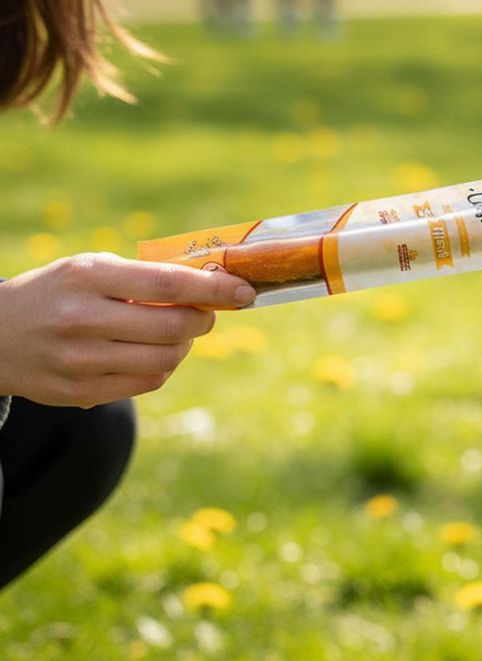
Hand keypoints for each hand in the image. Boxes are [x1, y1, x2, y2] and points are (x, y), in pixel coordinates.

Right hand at [0, 253, 254, 407]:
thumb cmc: (58, 291)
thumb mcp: (93, 267)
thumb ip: (146, 275)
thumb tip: (212, 284)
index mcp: (90, 278)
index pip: (168, 285)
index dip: (214, 290)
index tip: (244, 291)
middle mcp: (83, 319)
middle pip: (173, 327)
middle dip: (203, 319)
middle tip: (206, 312)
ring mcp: (80, 361)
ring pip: (165, 361)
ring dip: (185, 346)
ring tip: (177, 332)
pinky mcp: (80, 392)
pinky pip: (146, 384)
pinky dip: (163, 368)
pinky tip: (153, 353)